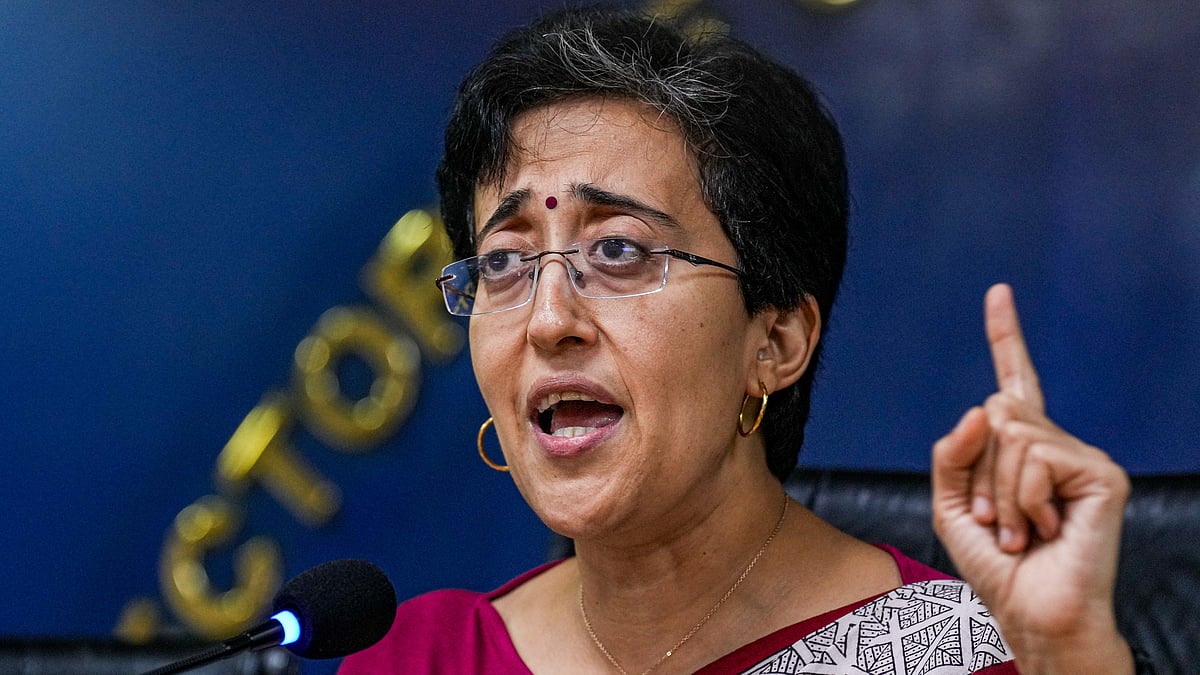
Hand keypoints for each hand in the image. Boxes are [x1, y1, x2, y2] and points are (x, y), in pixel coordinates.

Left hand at [931, 283, 1134, 673]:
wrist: (1032, 611)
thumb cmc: (995, 564)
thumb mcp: (952, 505)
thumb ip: (952, 452)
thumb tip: (980, 408)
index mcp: (1022, 447)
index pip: (1014, 380)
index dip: (1006, 336)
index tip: (999, 293)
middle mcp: (1055, 443)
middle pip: (994, 412)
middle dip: (978, 473)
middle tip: (997, 520)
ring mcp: (1081, 456)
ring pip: (1010, 433)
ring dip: (999, 494)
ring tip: (1020, 531)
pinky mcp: (1102, 473)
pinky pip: (1036, 457)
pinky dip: (1024, 499)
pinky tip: (1045, 530)